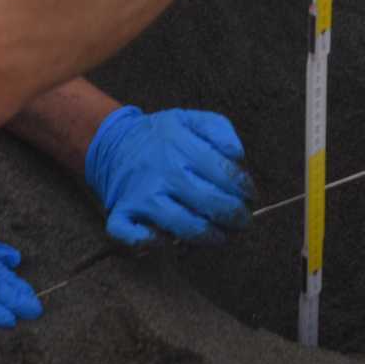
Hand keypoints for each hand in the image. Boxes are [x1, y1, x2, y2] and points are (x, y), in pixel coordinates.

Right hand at [85, 106, 252, 244]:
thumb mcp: (191, 119)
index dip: (244, 188)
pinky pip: (137, 238)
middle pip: (210, 202)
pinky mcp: (123, 213)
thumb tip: (239, 156)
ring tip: (221, 236)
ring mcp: (142, 195)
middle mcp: (163, 171)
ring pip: (182, 225)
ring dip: (209, 236)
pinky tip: (171, 242)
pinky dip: (155, 244)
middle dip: (235, 216)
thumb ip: (220, 130)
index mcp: (181, 146)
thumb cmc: (161, 137)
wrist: (114, 143)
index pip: (224, 173)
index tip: (250, 195)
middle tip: (242, 221)